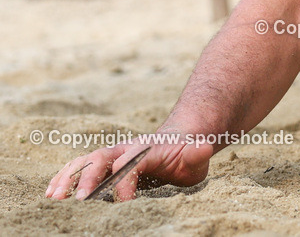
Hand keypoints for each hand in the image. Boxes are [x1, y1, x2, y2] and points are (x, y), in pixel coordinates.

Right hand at [46, 137, 212, 200]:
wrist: (180, 140)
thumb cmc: (188, 153)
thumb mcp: (197, 155)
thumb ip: (198, 153)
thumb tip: (203, 147)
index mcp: (146, 149)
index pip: (130, 163)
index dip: (124, 182)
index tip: (124, 204)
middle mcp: (125, 149)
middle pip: (101, 158)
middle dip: (88, 178)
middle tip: (78, 201)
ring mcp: (112, 154)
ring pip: (85, 161)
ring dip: (68, 177)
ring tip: (54, 198)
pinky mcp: (104, 162)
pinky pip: (79, 166)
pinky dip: (64, 177)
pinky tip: (51, 193)